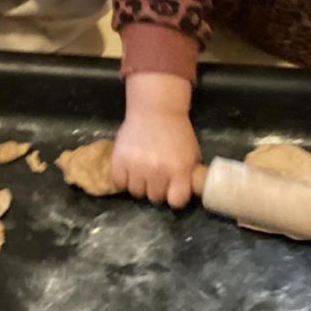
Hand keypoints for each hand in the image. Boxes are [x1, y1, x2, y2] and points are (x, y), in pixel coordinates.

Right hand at [112, 73, 199, 205]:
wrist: (155, 110)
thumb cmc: (176, 132)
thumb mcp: (191, 153)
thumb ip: (189, 175)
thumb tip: (188, 193)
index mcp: (179, 169)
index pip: (176, 201)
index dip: (174, 197)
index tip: (172, 191)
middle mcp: (158, 170)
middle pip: (155, 197)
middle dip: (156, 189)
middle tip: (156, 177)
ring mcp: (137, 166)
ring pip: (136, 192)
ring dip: (139, 184)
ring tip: (142, 171)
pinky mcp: (119, 160)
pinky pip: (119, 183)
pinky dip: (123, 179)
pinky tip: (129, 169)